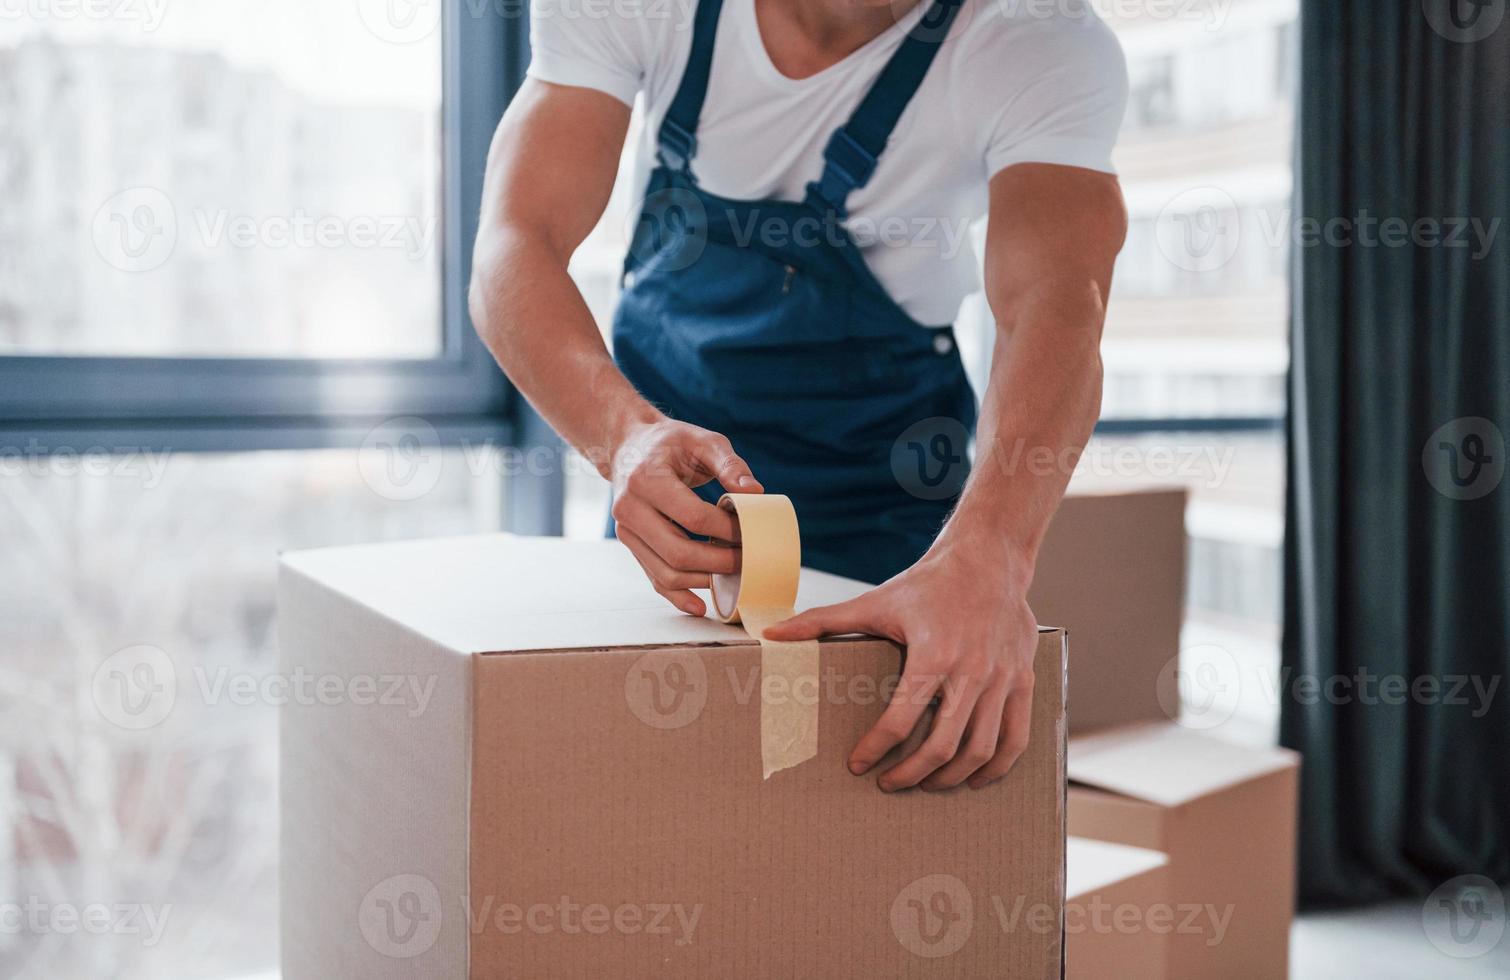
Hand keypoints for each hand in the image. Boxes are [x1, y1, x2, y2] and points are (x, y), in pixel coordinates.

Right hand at [610, 418, 763, 615]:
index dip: (726, 530)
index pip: (692, 517)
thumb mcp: (702, 440)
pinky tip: (701, 605)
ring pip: (666, 572)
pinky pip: (653, 577)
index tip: (749, 531)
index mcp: (646, 479)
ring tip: (733, 575)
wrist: (629, 447)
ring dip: (704, 581)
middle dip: (719, 562)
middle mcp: (629, 508)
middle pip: (678, 552)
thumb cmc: (670, 443)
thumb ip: (730, 464)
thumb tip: (756, 493)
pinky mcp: (631, 544)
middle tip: (747, 559)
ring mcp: (626, 530)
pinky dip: (678, 595)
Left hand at [763, 547, 1036, 791]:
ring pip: (981, 748)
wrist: (987, 559)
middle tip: (889, 783)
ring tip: (927, 784)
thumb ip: (822, 621)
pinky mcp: (1023, 680)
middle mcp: (971, 671)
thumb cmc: (927, 584)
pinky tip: (976, 778)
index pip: (901, 719)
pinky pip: (1016, 737)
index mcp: (932, 655)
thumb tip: (773, 635)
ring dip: (952, 776)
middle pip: (943, 745)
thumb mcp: (875, 602)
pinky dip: (997, 766)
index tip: (859, 765)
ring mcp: (1002, 678)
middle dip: (912, 773)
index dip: (876, 749)